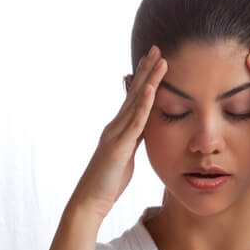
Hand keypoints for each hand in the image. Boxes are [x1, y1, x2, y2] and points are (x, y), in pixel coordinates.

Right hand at [69, 45, 167, 219]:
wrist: (89, 201)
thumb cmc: (106, 184)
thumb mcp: (125, 158)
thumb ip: (132, 142)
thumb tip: (141, 132)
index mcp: (118, 130)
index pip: (134, 100)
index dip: (144, 79)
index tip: (154, 61)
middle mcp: (115, 127)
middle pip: (134, 93)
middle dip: (146, 70)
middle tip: (157, 48)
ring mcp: (116, 134)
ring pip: (135, 102)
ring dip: (148, 79)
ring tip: (160, 60)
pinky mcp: (119, 146)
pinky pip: (134, 122)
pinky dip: (143, 104)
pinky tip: (150, 89)